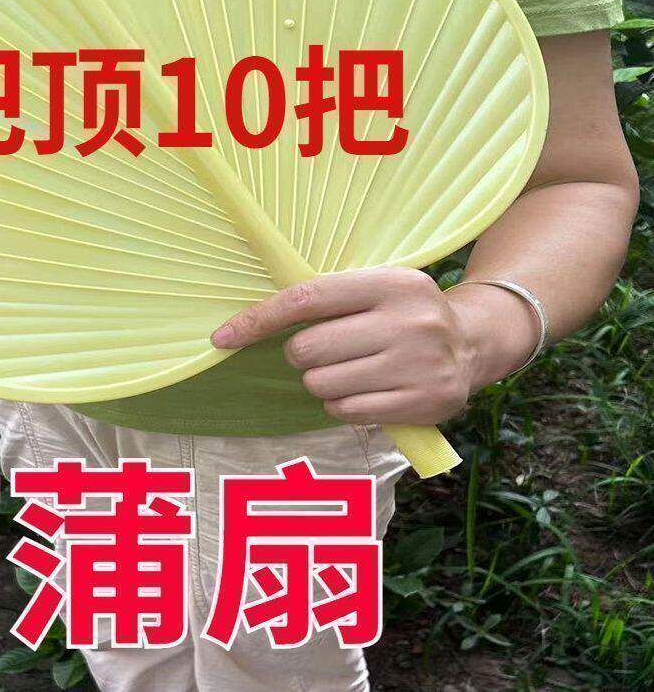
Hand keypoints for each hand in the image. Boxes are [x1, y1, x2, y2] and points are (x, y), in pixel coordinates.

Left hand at [210, 267, 476, 425]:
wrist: (472, 343)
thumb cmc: (401, 312)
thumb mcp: (375, 285)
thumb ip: (325, 294)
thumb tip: (248, 320)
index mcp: (390, 283)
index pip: (306, 299)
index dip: (258, 319)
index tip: (221, 338)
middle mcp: (408, 322)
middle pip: (307, 349)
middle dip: (301, 354)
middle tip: (324, 349)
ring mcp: (419, 364)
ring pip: (321, 384)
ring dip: (321, 381)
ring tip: (351, 369)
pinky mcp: (424, 402)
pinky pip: (345, 411)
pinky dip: (341, 404)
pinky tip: (365, 390)